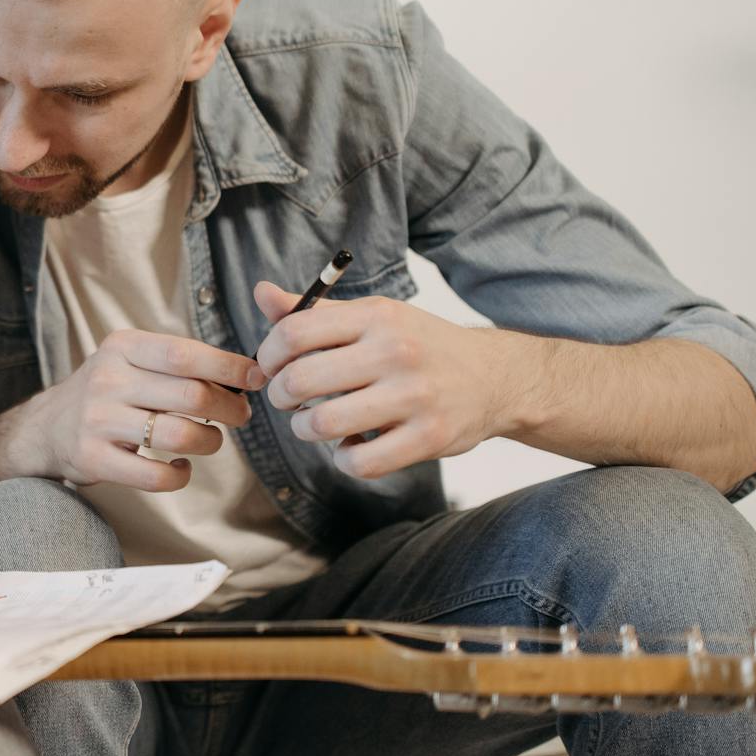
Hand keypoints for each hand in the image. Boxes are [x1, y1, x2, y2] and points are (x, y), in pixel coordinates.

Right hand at [1, 329, 262, 490]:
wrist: (48, 427)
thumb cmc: (108, 391)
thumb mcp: (130, 360)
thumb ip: (179, 363)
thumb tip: (245, 373)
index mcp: (122, 347)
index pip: (185, 354)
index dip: (228, 366)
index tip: (255, 376)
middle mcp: (108, 380)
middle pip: (191, 396)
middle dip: (230, 408)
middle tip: (240, 415)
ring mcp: (98, 421)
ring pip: (180, 437)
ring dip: (210, 442)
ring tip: (210, 441)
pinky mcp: (94, 459)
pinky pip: (157, 477)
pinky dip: (181, 475)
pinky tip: (181, 466)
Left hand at [254, 281, 528, 477]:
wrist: (494, 377)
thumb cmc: (419, 345)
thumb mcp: (373, 316)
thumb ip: (316, 310)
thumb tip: (261, 294)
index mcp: (376, 316)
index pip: (293, 333)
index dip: (268, 355)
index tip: (272, 367)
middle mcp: (395, 351)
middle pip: (299, 381)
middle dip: (279, 396)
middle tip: (288, 399)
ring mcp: (415, 396)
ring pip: (322, 424)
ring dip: (305, 430)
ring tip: (314, 423)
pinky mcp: (430, 437)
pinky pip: (360, 462)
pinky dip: (344, 459)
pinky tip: (352, 446)